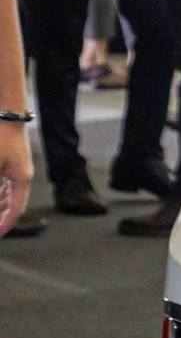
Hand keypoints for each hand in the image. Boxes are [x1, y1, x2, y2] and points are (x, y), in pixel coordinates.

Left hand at [0, 122, 27, 237]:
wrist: (7, 112)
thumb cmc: (0, 136)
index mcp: (22, 179)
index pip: (15, 210)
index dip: (5, 225)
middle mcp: (22, 176)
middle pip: (12, 204)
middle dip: (1, 216)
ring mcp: (17, 168)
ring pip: (7, 195)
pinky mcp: (10, 161)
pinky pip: (4, 184)